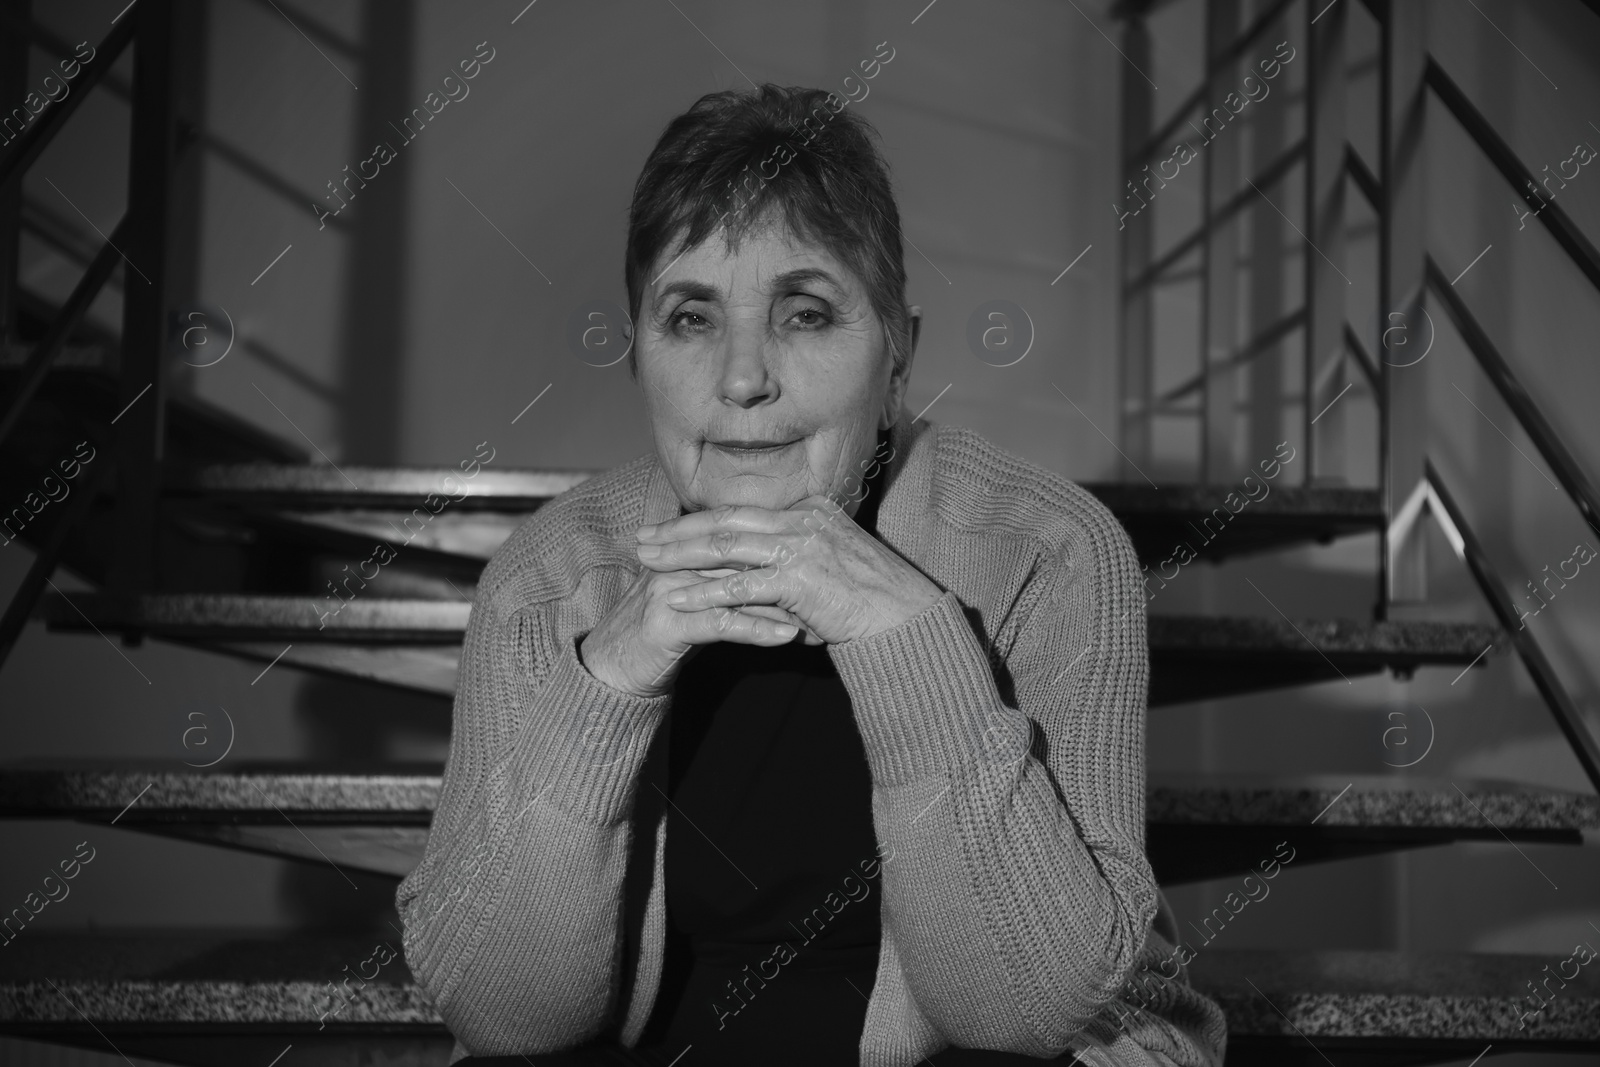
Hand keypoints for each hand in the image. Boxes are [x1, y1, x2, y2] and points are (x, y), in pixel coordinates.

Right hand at [577, 564, 807, 698]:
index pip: (742, 542)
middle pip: (744, 559)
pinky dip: (758, 629)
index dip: (783, 552)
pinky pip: (721, 623)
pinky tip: (788, 638)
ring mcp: (670, 590)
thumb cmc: (659, 636)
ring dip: (783, 602)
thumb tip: (775, 579)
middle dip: (791, 573)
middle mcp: (678, 563)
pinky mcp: (667, 623)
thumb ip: (729, 586)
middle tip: (832, 588)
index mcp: (686, 552)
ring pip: (737, 587)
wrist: (610, 670)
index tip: (824, 565)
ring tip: (821, 614)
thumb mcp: (697, 602)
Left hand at [633, 496, 943, 645]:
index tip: (669, 526)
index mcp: (810, 510)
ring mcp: (801, 546)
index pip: (744, 511)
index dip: (702, 519)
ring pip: (726, 546)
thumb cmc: (871, 599)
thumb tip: (762, 578)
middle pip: (726, 521)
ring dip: (681, 555)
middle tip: (644, 538)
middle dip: (679, 530)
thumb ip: (795, 560)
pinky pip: (740, 586)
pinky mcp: (798, 578)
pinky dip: (706, 593)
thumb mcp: (831, 564)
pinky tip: (678, 599)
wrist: (904, 617)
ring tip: (648, 562)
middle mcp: (803, 520)